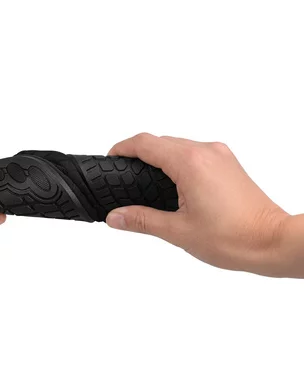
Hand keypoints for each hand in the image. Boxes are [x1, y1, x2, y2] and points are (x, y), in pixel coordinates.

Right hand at [105, 134, 291, 276]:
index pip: (145, 143)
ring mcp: (220, 155)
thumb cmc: (235, 238)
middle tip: (125, 174)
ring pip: (178, 145)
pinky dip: (178, 161)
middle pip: (161, 141)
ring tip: (146, 181)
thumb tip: (116, 216)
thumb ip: (141, 220)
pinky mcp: (228, 163)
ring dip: (159, 157)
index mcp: (190, 163)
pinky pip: (194, 152)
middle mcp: (206, 151)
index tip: (111, 158)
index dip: (122, 148)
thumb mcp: (178, 231)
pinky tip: (174, 184)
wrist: (273, 242)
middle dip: (139, 154)